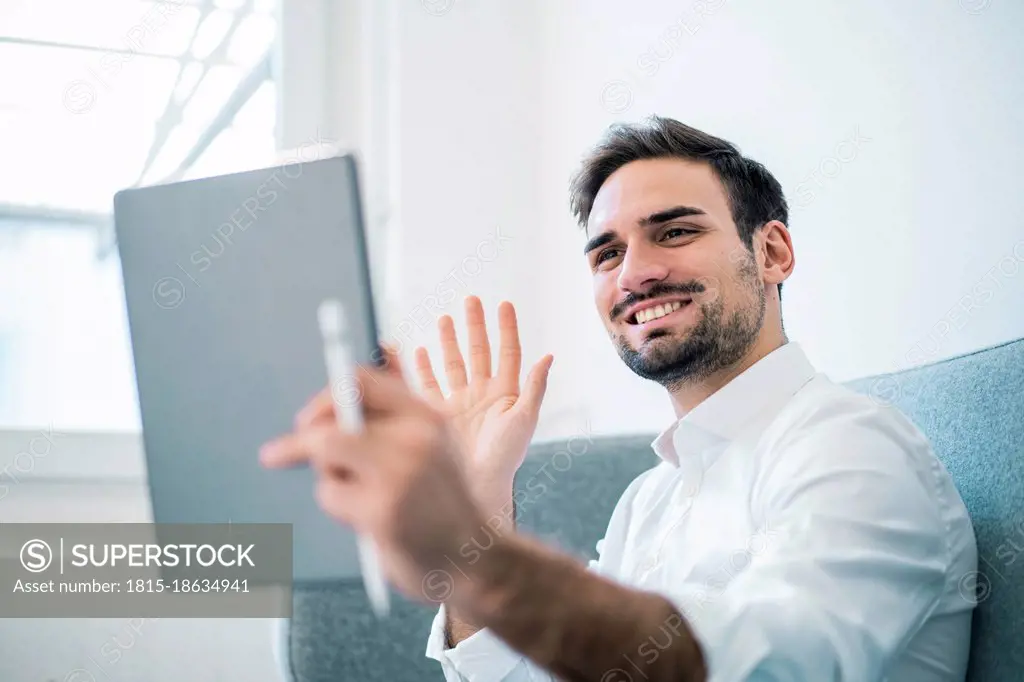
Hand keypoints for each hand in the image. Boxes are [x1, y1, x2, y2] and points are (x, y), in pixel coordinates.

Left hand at [259, 359, 487, 602]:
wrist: (475, 559)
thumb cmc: (444, 505)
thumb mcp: (432, 448)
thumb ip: (391, 421)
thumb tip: (332, 400)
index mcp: (427, 416)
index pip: (360, 381)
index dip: (324, 399)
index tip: (306, 419)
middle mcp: (416, 437)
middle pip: (331, 421)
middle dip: (303, 440)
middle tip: (279, 454)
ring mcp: (399, 472)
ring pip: (326, 455)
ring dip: (330, 478)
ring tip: (362, 498)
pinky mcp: (382, 509)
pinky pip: (330, 493)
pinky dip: (338, 507)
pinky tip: (368, 521)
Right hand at [414, 296, 552, 508]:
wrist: (476, 485)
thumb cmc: (505, 457)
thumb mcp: (525, 419)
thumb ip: (534, 386)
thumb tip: (548, 356)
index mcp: (506, 393)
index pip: (508, 352)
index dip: (506, 328)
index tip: (504, 304)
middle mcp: (482, 394)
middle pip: (478, 351)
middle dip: (474, 325)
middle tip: (471, 300)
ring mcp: (459, 402)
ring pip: (453, 362)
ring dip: (449, 341)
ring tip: (445, 319)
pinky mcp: (438, 413)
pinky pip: (428, 384)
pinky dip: (423, 368)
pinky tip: (419, 351)